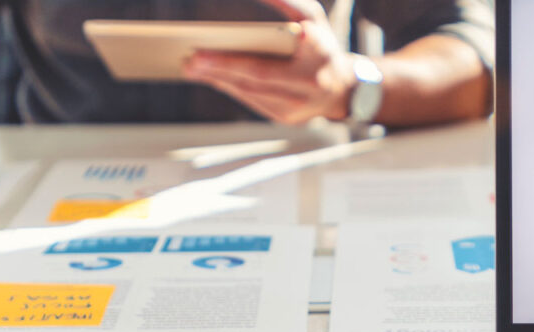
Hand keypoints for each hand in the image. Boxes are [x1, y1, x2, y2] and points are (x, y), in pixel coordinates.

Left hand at [182, 0, 356, 123]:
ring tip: (192, 66)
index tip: (305, 30)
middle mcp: (312, 81)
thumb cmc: (320, 48)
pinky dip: (229, 87)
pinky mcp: (286, 118)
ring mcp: (299, 104)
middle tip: (195, 58)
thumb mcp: (314, 21)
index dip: (309, 38)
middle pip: (263, 73)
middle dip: (225, 66)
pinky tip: (209, 77)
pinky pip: (251, 101)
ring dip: (219, 78)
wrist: (341, 92)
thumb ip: (290, 5)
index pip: (314, 43)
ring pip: (251, 91)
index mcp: (321, 52)